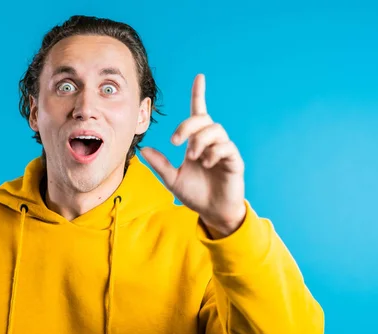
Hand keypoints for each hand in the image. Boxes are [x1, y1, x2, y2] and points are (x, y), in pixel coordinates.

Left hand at [140, 74, 245, 237]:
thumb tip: (143, 149)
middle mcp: (211, 142)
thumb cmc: (194, 194)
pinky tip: (206, 163)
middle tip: (175, 142)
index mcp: (196, 142)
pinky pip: (227, 147)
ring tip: (192, 157)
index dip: (199, 94)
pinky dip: (214, 152)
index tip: (199, 76)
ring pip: (216, 130)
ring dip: (200, 140)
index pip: (198, 113)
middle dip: (187, 126)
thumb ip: (159, 164)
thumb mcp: (172, 179)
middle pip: (203, 119)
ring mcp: (224, 150)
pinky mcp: (234, 161)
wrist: (211, 212)